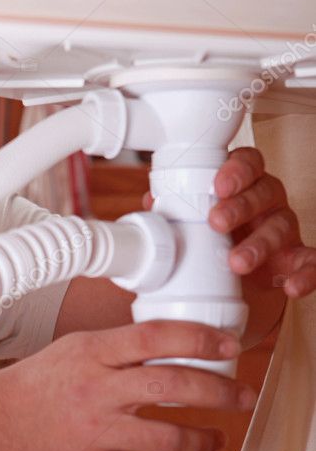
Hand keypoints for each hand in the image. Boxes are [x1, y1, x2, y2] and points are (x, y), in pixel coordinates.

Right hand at [0, 321, 255, 450]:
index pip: (155, 337)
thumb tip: (182, 347)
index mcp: (92, 353)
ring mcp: (94, 433)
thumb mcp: (78, 347)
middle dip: (220, 394)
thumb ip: (123, 347)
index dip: (199, 339)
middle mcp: (96, 391)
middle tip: (242, 397)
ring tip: (216, 438)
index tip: (229, 347)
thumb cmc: (42, 381)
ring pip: (169, 439)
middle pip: (172, 387)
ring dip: (205, 440)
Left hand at [142, 147, 315, 297]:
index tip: (217, 186)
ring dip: (259, 244)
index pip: (247, 164)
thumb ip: (175, 213)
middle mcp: (267, 203)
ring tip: (236, 262)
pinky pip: (312, 263)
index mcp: (241, 187)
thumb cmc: (212, 242)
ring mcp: (284, 231)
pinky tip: (292, 286)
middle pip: (263, 192)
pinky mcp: (296, 260)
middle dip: (241, 205)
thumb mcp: (191, 226)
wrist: (232, 284)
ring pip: (281, 227)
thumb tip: (151, 202)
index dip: (236, 171)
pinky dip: (307, 275)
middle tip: (217, 222)